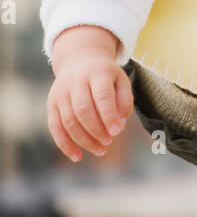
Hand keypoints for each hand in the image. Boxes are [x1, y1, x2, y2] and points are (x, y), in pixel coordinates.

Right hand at [48, 27, 133, 161]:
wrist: (80, 60)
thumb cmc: (106, 76)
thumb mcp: (121, 81)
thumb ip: (124, 102)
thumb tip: (119, 126)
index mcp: (97, 72)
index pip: (102, 95)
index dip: (109, 115)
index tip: (118, 131)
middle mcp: (76, 81)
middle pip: (82, 110)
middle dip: (96, 130)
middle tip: (109, 141)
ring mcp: (61, 92)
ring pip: (69, 121)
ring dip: (84, 140)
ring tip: (101, 150)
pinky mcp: (51, 104)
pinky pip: (55, 128)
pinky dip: (65, 145)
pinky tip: (78, 156)